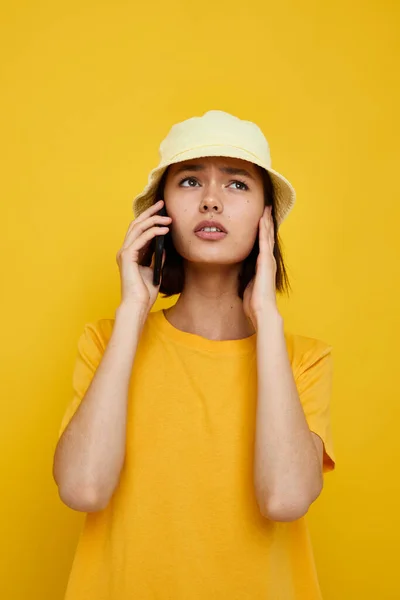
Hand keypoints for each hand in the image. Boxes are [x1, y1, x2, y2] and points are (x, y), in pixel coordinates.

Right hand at [116, 200, 171, 311]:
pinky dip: (153, 232)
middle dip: (149, 212)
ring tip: (167, 217)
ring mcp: (124, 253)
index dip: (149, 218)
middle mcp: (125, 251)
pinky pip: (141, 238)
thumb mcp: (154, 271)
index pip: (138, 230)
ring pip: (137, 228)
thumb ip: (156, 259)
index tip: (161, 210)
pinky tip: (164, 229)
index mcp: (130, 254)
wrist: (138, 305)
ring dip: (153, 220)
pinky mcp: (127, 257)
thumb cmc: (145, 293)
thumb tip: (163, 248)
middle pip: (136, 224)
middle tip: (162, 203)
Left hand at [243, 205, 278, 329]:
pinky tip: (262, 219)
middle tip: (265, 208)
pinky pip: (265, 241)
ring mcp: (268, 260)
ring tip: (265, 209)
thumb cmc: (253, 302)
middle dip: (266, 222)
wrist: (262, 310)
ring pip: (268, 236)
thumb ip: (243, 276)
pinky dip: (264, 229)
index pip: (262, 245)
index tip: (259, 220)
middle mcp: (267, 261)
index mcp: (262, 266)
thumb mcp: (246, 285)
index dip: (262, 232)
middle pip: (267, 237)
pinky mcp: (266, 261)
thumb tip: (235, 273)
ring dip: (266, 222)